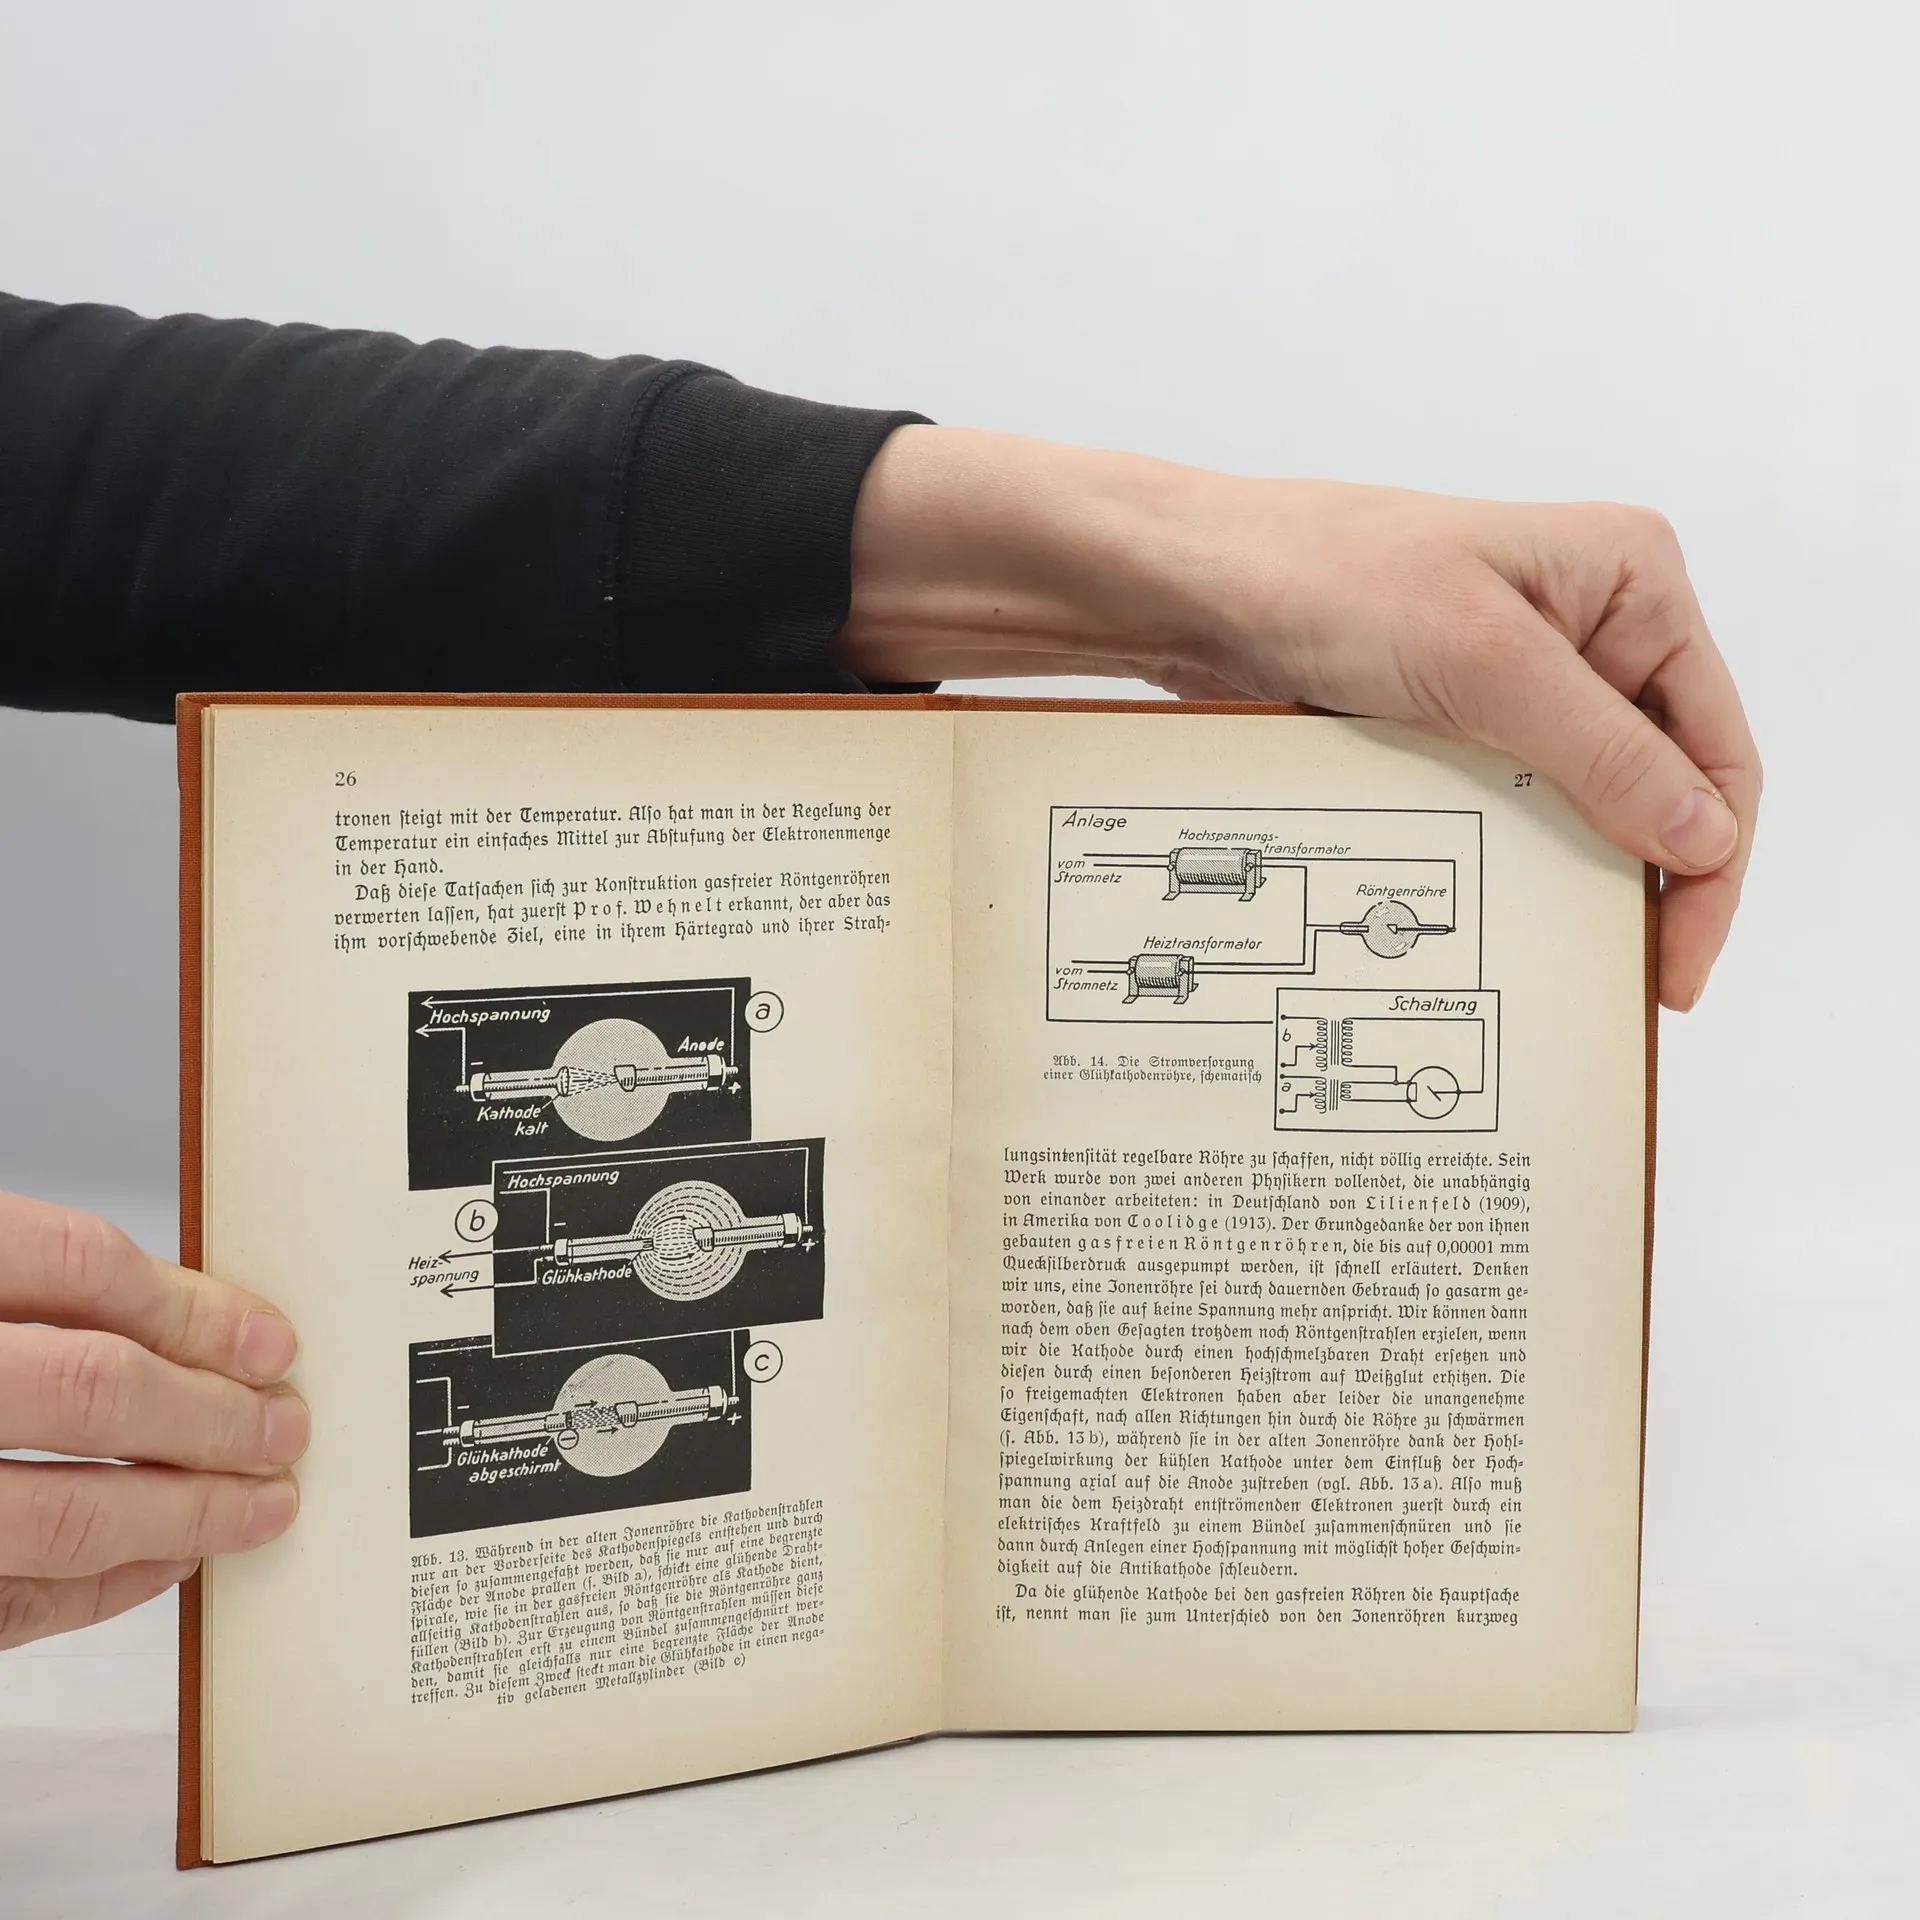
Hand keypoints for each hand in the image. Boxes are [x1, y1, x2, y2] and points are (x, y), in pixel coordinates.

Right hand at [0, 1191, 305, 1649]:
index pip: (78, 1268)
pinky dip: (101, 1586)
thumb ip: (21, 1288)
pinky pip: (7, 1602)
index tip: (266, 1339)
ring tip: (258, 1503)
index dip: (192, 1306)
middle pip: (90, 1387)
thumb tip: (181, 1318)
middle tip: (284, 1427)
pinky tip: (163, 1562)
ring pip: (60, 1510)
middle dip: (211, 1413)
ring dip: (183, 1512)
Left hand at [842, 428, 1758, 1009]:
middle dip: (1647, 878)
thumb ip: (1604, 754)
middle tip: (1622, 981)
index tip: (1674, 963)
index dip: (1710, 863)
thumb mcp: (1484, 665)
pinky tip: (1498, 907)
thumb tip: (1700, 838)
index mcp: (1631, 581)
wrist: (1186, 587)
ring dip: (1577, 872)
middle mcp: (1588, 622)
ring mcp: (1518, 670)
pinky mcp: (1452, 709)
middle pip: (1657, 779)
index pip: (1714, 746)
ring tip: (1563, 957)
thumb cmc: (1321, 576)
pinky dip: (1510, 851)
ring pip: (1580, 797)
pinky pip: (1507, 796)